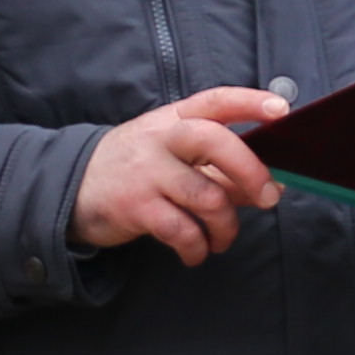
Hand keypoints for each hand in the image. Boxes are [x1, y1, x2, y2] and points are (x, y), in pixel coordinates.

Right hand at [74, 87, 289, 264]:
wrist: (73, 188)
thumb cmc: (137, 169)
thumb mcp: (173, 156)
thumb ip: (219, 167)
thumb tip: (271, 184)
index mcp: (174, 118)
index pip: (217, 101)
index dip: (250, 103)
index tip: (281, 111)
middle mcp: (162, 138)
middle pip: (217, 143)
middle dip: (252, 173)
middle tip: (269, 198)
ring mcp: (147, 172)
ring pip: (208, 197)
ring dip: (226, 227)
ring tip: (221, 238)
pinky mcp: (136, 207)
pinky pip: (183, 230)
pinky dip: (198, 248)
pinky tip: (196, 252)